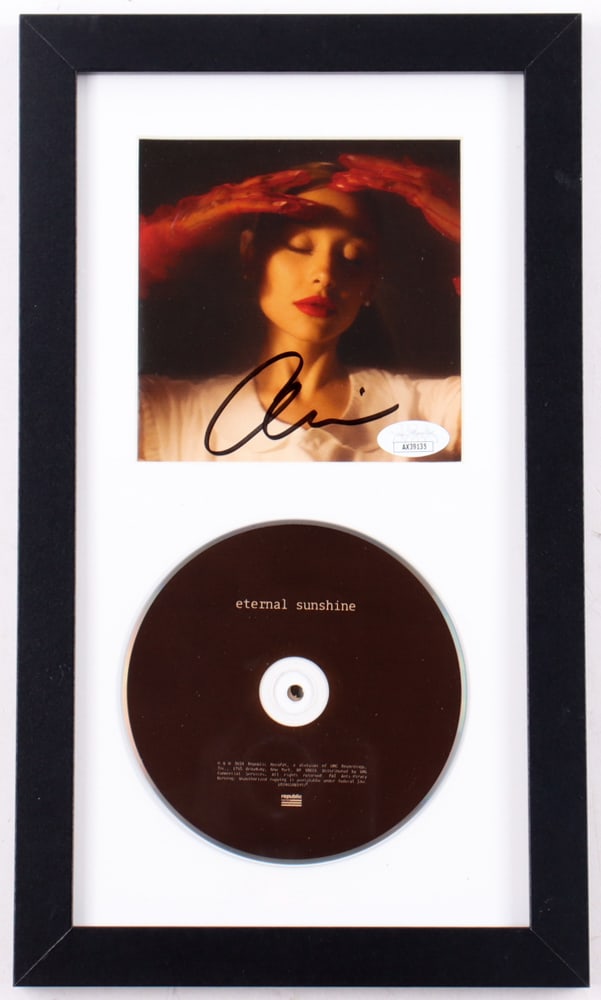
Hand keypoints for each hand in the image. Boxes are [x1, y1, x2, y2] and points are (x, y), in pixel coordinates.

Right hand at [140, 169, 318, 293]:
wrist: (173, 243)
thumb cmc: (199, 244)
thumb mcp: (230, 239)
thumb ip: (246, 238)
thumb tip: (259, 248)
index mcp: (239, 202)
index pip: (269, 191)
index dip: (290, 188)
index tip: (311, 187)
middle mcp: (237, 195)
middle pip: (271, 183)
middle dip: (295, 179)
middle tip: (320, 175)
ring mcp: (232, 199)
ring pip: (266, 190)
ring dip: (290, 188)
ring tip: (311, 184)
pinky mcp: (227, 209)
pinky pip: (255, 203)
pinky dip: (274, 203)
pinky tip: (291, 205)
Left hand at [331, 153, 459, 242]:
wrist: (471, 222)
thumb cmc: (454, 212)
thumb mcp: (432, 197)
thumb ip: (417, 184)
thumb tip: (406, 166)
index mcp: (419, 176)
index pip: (388, 170)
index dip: (368, 168)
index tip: (349, 169)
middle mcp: (418, 174)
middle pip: (383, 168)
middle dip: (360, 166)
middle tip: (339, 164)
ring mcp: (420, 182)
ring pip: (385, 175)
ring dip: (362, 176)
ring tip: (342, 178)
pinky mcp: (422, 193)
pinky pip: (394, 186)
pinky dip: (376, 183)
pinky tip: (362, 183)